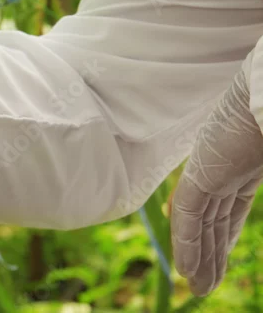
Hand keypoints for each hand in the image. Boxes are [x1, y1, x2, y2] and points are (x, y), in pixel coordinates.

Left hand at [171, 60, 262, 295]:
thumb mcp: (262, 152)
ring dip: (199, 257)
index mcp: (241, 162)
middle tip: (202, 284)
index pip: (228, 206)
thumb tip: (256, 170)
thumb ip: (256, 162)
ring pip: (200, 223)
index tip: (220, 255)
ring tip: (197, 288)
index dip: (223, 234)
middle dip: (210, 252)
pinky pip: (190, 214)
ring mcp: (213, 169)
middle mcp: (224, 167)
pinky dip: (188, 243)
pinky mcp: (204, 171)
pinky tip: (186, 270)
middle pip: (214, 219)